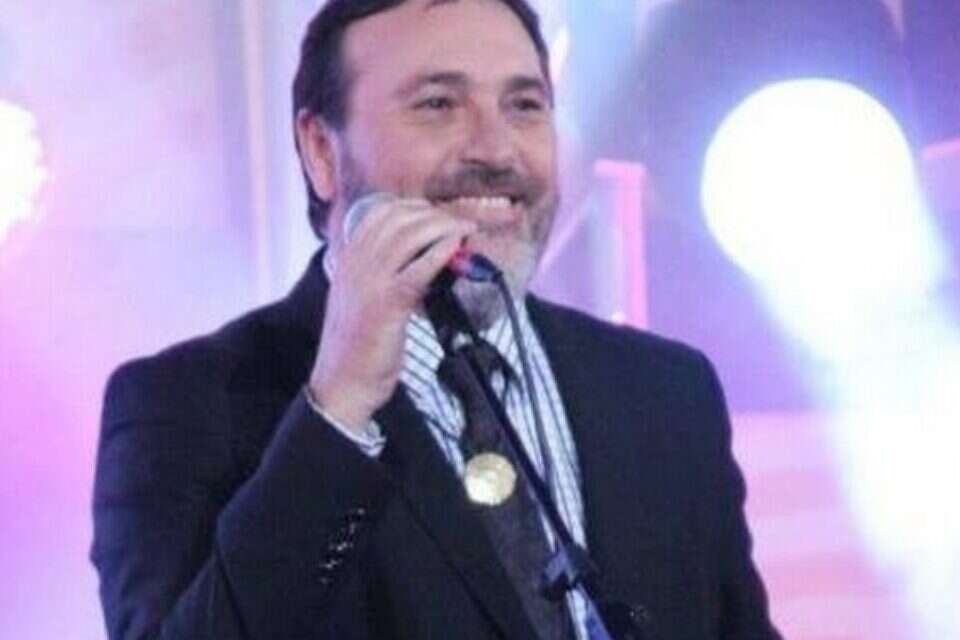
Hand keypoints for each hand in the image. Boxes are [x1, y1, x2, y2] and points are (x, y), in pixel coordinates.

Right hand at [308, 198, 475, 434]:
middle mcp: (355, 264)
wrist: (342, 384)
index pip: (379, 213)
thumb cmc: (357, 347)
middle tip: (460, 224)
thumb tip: (425, 259)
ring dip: (444, 228)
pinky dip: (442, 251)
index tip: (438, 215)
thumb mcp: (363, 301)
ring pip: (410, 235)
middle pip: (398, 218)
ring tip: (466, 232)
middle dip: (435, 215)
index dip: (413, 208)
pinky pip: (419, 267)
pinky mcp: (387, 303)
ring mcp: (369, 281)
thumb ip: (385, 277)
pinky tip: (457, 247)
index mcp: (347, 260)